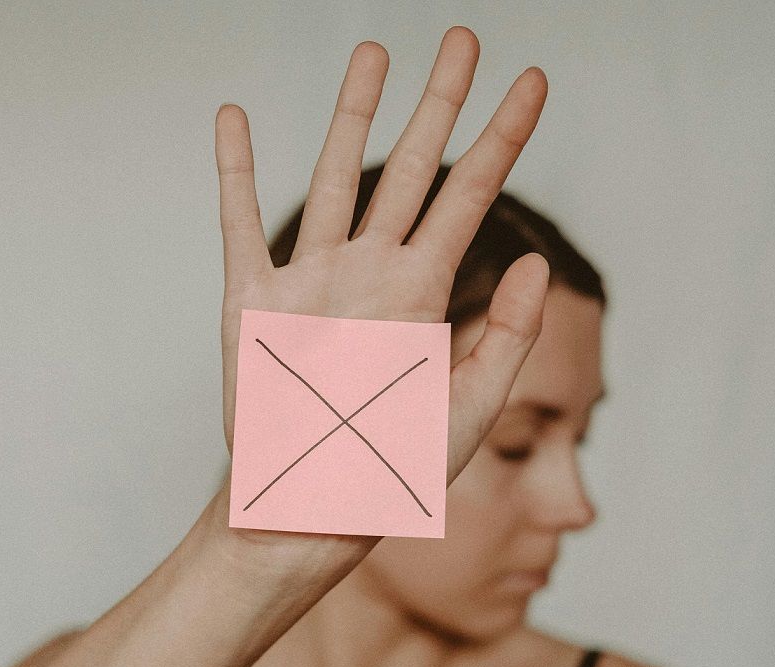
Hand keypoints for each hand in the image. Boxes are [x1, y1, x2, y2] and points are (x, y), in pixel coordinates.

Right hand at [214, 27, 548, 520]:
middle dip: (439, 101)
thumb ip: (506, 337)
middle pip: (412, 167)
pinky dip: (235, 170)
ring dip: (352, 113)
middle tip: (462, 36)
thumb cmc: (389, 472)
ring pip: (336, 175)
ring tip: (374, 53)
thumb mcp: (465, 410)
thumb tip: (539, 262)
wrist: (307, 511)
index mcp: (425, 294)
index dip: (505, 137)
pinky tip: (236, 117)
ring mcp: (312, 280)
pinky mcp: (252, 301)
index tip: (533, 81)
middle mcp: (372, 272)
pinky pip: (241, 222)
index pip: (474, 196)